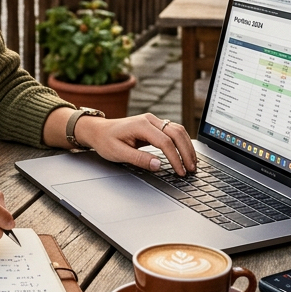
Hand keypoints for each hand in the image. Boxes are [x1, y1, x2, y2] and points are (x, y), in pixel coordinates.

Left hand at [74, 112, 196, 175]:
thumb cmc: (106, 141)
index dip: (175, 158)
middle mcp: (149, 120)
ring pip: (177, 130)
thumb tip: (158, 165)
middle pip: (176, 133)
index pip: (165, 142)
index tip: (180, 172)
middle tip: (192, 169)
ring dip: (187, 146)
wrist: (98, 130)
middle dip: (186, 152)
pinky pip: (173, 131)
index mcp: (141, 125)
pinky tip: (185, 153)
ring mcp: (153, 121)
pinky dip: (182, 142)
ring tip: (192, 163)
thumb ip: (139, 159)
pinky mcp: (154, 125)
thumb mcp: (118, 153)